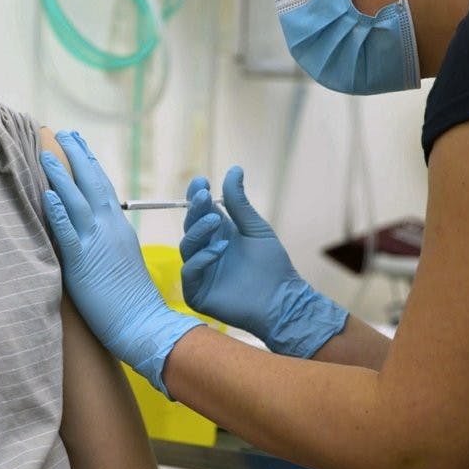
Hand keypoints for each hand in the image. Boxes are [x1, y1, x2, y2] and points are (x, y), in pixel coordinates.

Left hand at [40, 131, 202, 396]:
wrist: (144, 323)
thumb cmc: (131, 300)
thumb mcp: (121, 260)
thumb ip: (106, 242)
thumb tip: (89, 233)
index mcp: (119, 227)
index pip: (103, 187)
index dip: (90, 165)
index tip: (79, 144)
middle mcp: (110, 228)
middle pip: (92, 183)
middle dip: (77, 156)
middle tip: (65, 133)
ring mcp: (97, 243)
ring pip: (77, 200)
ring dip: (60, 175)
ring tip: (45, 154)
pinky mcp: (83, 262)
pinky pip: (68, 232)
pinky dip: (58, 211)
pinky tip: (47, 195)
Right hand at [179, 166, 347, 357]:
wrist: (282, 300)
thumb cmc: (272, 266)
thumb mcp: (255, 228)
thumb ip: (239, 203)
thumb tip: (234, 169)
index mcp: (218, 235)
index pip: (200, 213)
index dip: (196, 197)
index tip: (200, 181)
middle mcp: (205, 251)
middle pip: (190, 227)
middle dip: (195, 210)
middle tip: (203, 196)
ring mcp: (200, 272)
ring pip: (187, 247)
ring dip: (199, 232)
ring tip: (217, 222)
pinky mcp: (197, 293)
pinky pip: (190, 271)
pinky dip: (202, 258)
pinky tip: (219, 249)